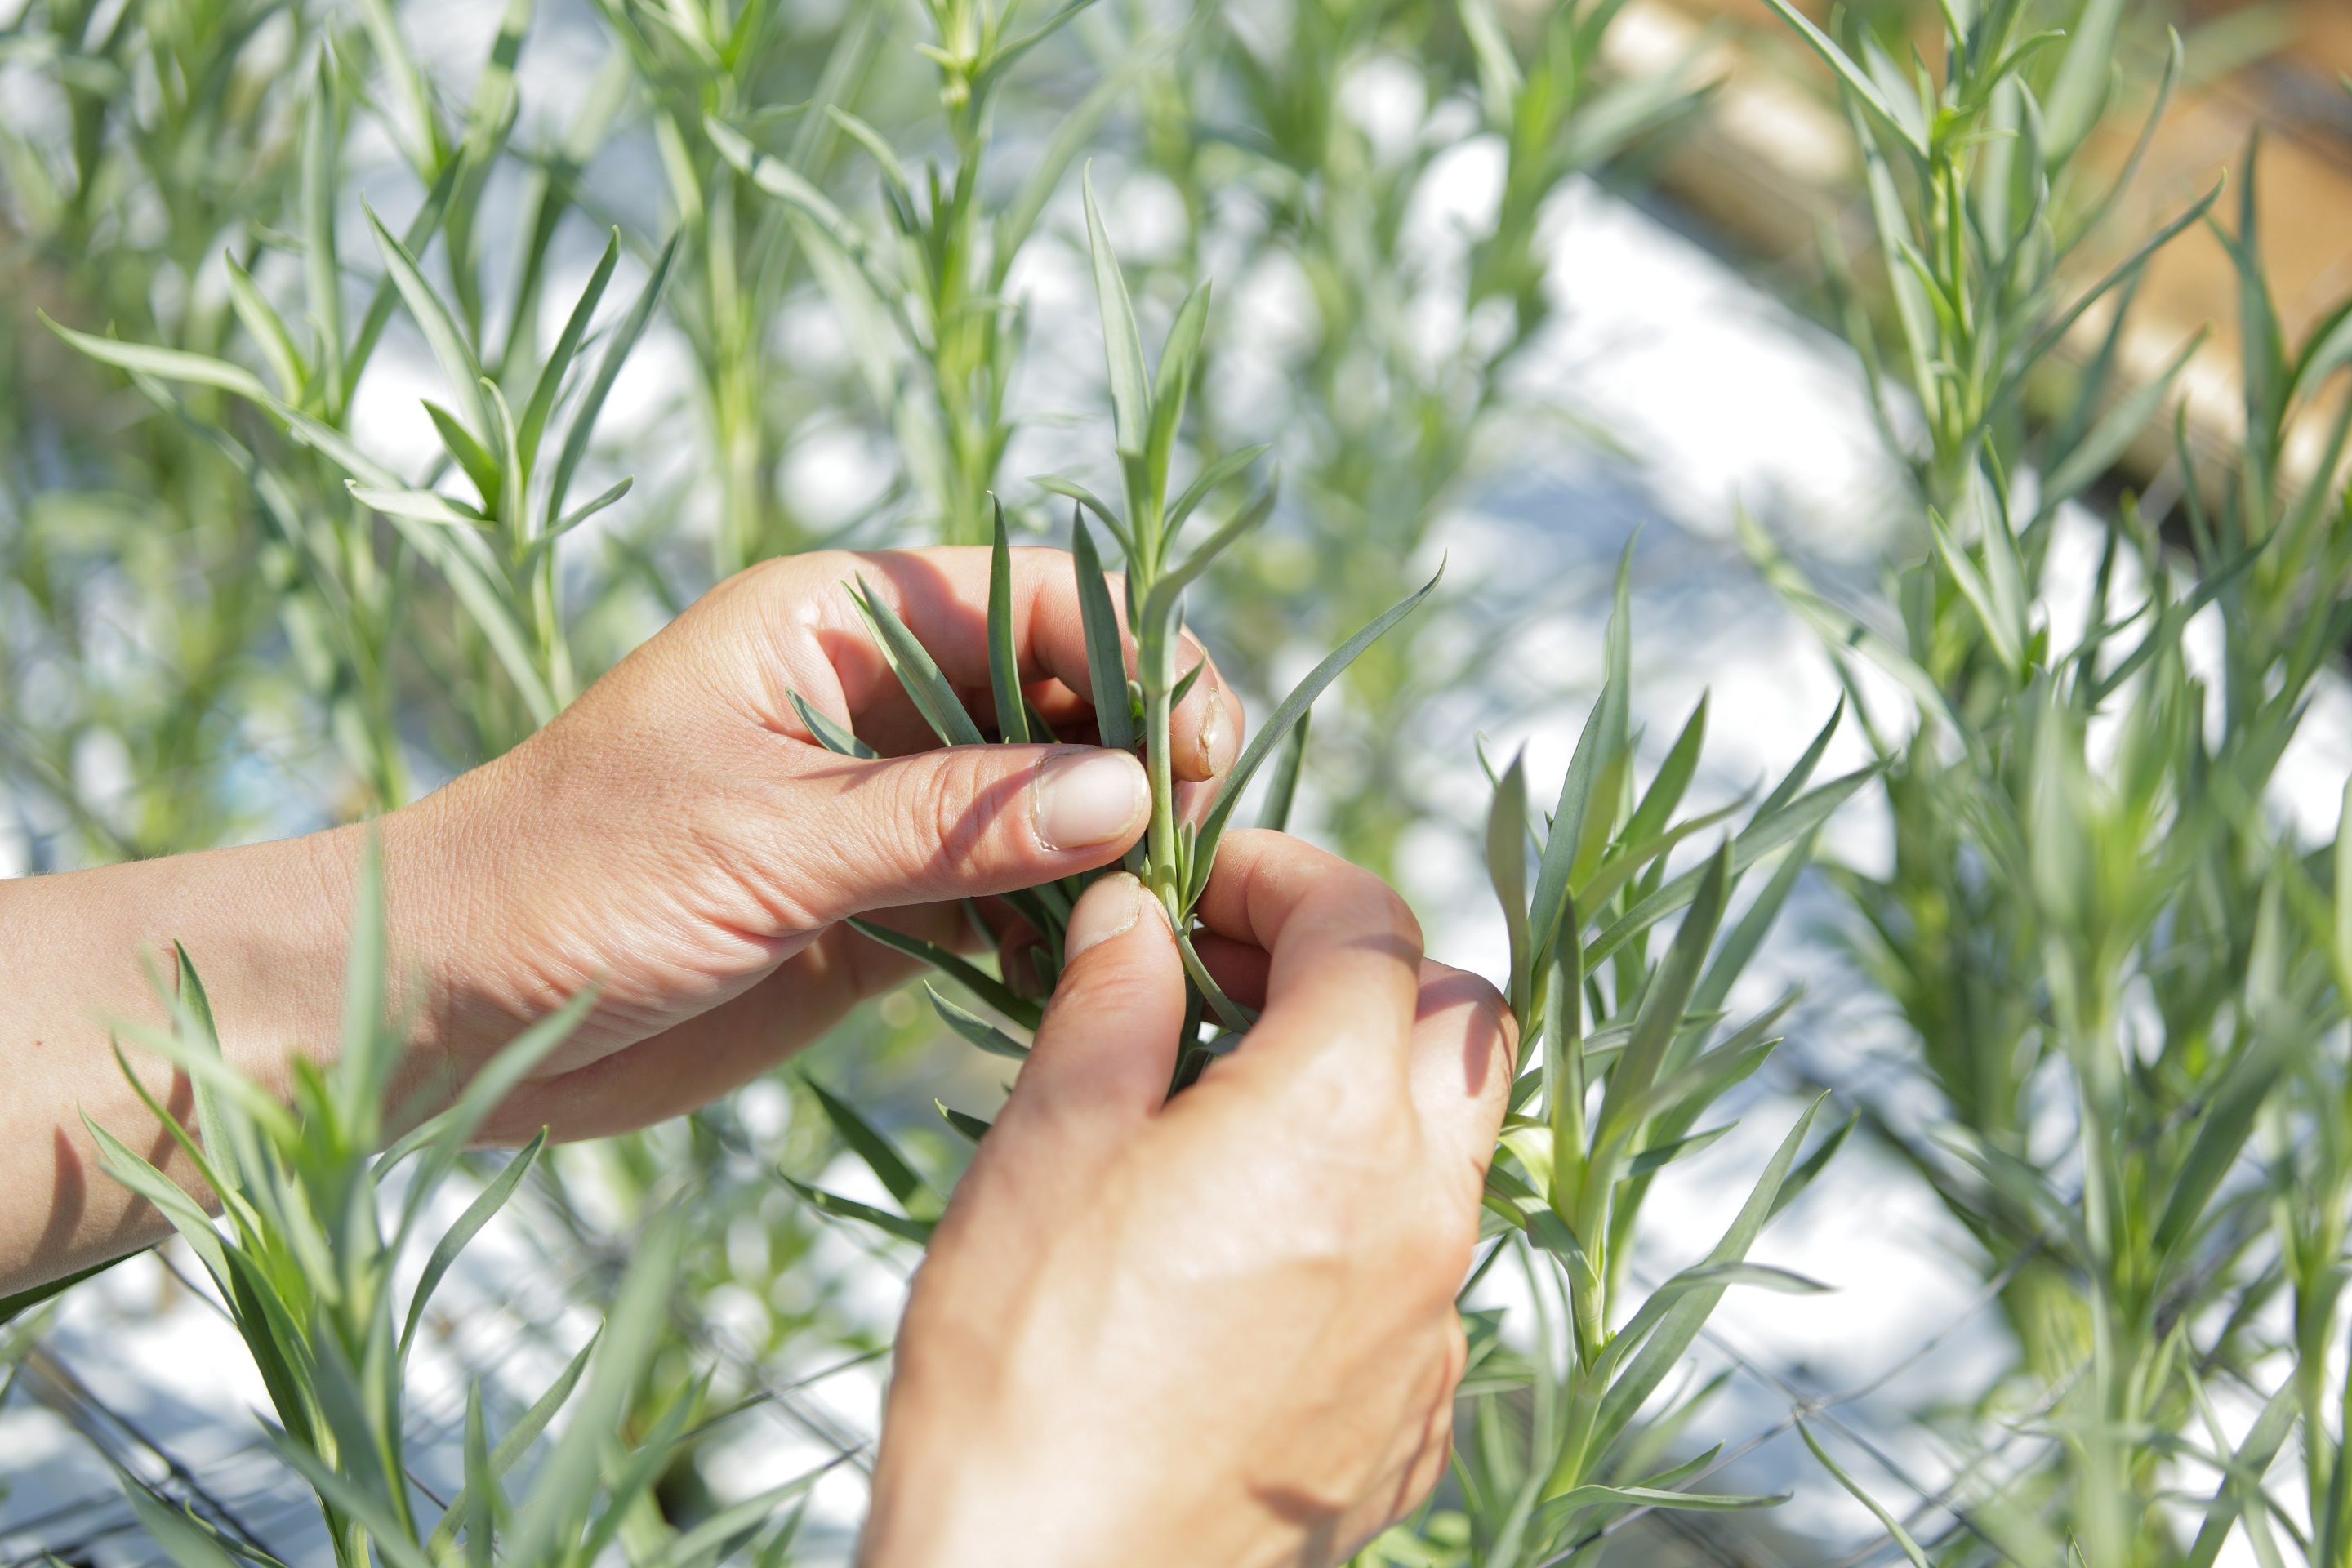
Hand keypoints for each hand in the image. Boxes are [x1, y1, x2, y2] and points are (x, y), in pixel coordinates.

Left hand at [385, 545, 1242, 1140]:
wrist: (437, 1010)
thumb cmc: (568, 885)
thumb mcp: (766, 843)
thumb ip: (952, 820)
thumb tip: (1127, 794)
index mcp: (838, 625)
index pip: (1035, 598)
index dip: (1136, 656)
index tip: (1195, 753)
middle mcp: (875, 702)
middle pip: (1062, 696)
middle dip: (1138, 759)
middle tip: (1186, 853)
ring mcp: (881, 808)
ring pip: (1044, 803)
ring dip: (1106, 855)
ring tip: (1156, 923)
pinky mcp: (875, 906)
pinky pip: (1002, 900)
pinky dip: (1054, 932)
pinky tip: (1086, 975)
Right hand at [864, 831, 1515, 1567]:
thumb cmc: (1021, 1379)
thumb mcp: (1046, 1149)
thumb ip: (1112, 1005)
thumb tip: (1136, 917)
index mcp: (1336, 1124)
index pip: (1370, 928)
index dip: (1287, 876)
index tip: (1204, 887)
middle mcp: (1422, 1219)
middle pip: (1459, 1024)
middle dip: (1361, 970)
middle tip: (1233, 979)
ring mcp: (1433, 1331)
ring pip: (1446, 1151)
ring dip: (1361, 1094)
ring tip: (1222, 1118)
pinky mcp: (1413, 1421)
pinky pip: (1422, 1275)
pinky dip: (1357, 1221)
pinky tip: (1241, 1257)